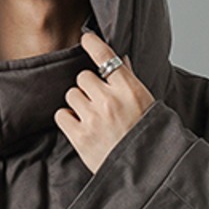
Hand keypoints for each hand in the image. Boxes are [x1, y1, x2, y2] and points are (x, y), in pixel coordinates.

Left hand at [54, 29, 155, 173]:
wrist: (144, 170)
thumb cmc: (147, 136)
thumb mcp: (146, 104)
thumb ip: (129, 82)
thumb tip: (118, 61)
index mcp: (129, 89)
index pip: (106, 57)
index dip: (93, 44)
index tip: (86, 38)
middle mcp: (109, 101)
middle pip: (83, 77)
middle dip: (89, 88)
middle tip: (100, 104)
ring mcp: (92, 119)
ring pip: (71, 95)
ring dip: (78, 104)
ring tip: (93, 119)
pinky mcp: (79, 136)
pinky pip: (62, 114)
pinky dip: (69, 119)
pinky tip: (82, 127)